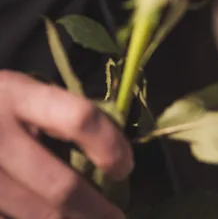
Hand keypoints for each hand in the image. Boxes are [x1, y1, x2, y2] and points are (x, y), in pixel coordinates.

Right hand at [0, 71, 132, 218]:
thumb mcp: (20, 92)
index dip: (111, 146)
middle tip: (117, 218)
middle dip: (95, 211)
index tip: (125, 167)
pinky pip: (8, 216)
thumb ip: (59, 116)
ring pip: (31, 214)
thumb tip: (114, 155)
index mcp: (17, 96)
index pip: (80, 119)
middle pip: (59, 187)